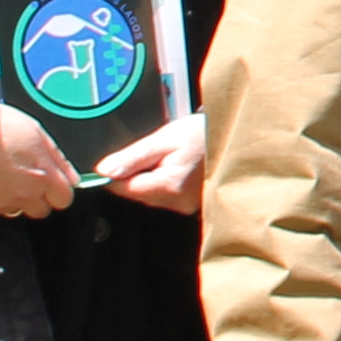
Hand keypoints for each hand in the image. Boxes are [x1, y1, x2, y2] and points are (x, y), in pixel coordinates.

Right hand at [0, 102, 77, 217]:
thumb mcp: (36, 132)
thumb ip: (58, 159)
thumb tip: (73, 179)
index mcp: (44, 176)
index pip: (64, 200)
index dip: (58, 191)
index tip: (50, 183)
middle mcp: (26, 195)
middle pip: (41, 210)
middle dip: (37, 198)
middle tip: (23, 177)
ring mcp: (2, 204)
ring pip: (17, 210)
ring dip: (14, 198)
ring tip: (1, 175)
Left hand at [90, 113, 207, 212]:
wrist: (236, 138)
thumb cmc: (206, 134)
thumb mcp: (165, 138)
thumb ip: (132, 156)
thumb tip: (104, 171)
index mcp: (168, 186)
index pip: (123, 188)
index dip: (117, 171)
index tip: (124, 156)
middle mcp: (177, 202)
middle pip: (137, 192)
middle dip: (137, 172)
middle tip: (156, 150)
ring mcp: (186, 205)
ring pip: (150, 193)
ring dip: (152, 176)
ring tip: (171, 156)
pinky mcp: (191, 204)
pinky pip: (166, 194)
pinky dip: (165, 180)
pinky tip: (177, 165)